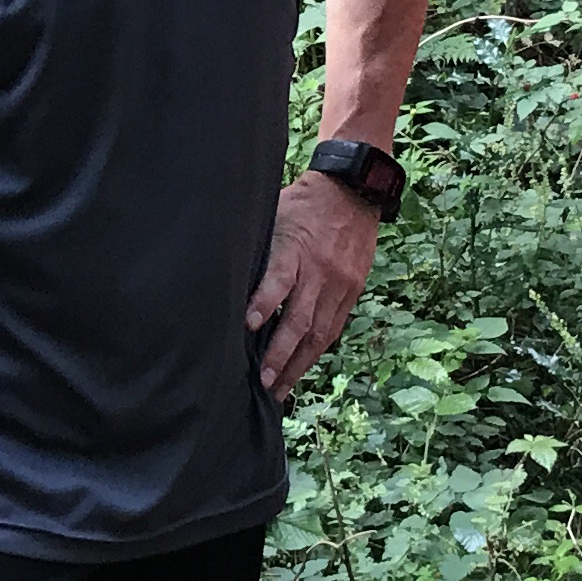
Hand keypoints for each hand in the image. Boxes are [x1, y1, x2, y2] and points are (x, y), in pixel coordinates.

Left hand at [247, 173, 380, 401]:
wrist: (353, 192)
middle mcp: (319, 271)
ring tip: (280, 388)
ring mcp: (339, 284)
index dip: (264, 304)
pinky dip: (317, 350)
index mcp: (295, 248)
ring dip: (299, 363)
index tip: (249, 326)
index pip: (278, 280)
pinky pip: (334, 327)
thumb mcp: (274, 216)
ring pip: (319, 332)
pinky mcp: (352, 291)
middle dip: (281, 354)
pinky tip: (302, 367)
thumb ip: (259, 250)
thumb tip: (227, 279)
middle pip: (300, 319)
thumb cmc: (303, 204)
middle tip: (263, 381)